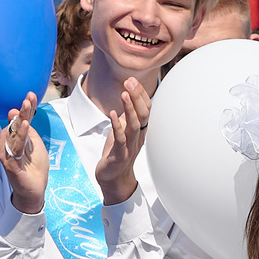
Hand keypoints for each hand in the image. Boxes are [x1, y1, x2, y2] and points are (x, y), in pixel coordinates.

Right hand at [0, 94, 49, 214]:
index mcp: (15, 137)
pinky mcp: (10, 163)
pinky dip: (20, 135)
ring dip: (20, 119)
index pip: (20, 119)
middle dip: (22, 110)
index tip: (31, 94)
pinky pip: (14, 146)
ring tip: (26, 107)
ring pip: (13, 133)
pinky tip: (26, 125)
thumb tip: (25, 116)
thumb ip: (30, 131)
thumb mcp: (36, 144)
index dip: (26, 107)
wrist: (34, 189)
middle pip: (15, 123)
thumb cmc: (34, 167)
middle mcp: (9, 143)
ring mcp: (7, 153)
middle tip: (27, 98)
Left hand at [94, 80, 150, 205]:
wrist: (113, 178)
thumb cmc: (117, 153)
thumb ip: (126, 116)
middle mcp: (138, 137)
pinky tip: (113, 114)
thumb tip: (128, 97)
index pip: (145, 109)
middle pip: (143, 114)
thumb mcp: (122, 131)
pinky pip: (120, 139)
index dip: (140, 94)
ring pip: (134, 125)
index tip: (133, 80)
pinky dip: (117, 126)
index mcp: (140, 130)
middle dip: (137, 97)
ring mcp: (130, 146)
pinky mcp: (119, 154)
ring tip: (124, 93)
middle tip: (130, 81)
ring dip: (129, 108)